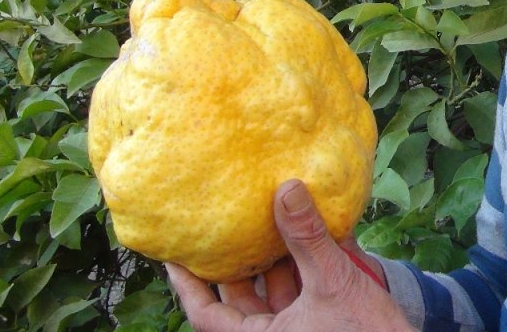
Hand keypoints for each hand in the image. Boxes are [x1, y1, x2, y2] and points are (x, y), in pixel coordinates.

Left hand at [167, 179, 413, 330]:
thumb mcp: (332, 282)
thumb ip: (307, 238)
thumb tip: (285, 189)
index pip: (205, 314)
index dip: (186, 283)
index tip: (174, 252)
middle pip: (238, 299)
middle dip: (235, 262)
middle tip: (224, 222)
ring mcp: (297, 331)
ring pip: (272, 294)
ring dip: (271, 260)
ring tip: (266, 218)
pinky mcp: (320, 325)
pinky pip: (300, 294)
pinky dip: (299, 268)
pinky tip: (304, 236)